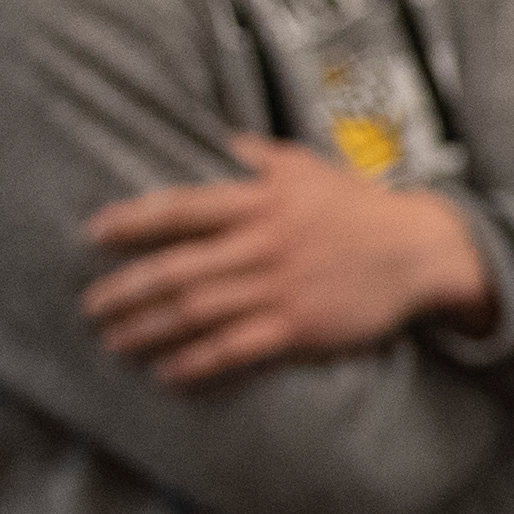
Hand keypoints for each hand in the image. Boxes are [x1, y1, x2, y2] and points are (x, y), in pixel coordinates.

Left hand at [81, 136, 493, 386]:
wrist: (422, 250)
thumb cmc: (360, 207)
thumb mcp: (311, 168)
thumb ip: (261, 156)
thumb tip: (221, 141)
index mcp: (263, 201)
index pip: (182, 209)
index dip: (133, 221)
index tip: (95, 234)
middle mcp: (265, 244)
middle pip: (177, 270)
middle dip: (126, 291)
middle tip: (91, 306)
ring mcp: (281, 288)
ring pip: (196, 312)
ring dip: (147, 330)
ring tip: (114, 342)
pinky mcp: (300, 326)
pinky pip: (235, 348)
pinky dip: (195, 362)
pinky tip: (167, 371)